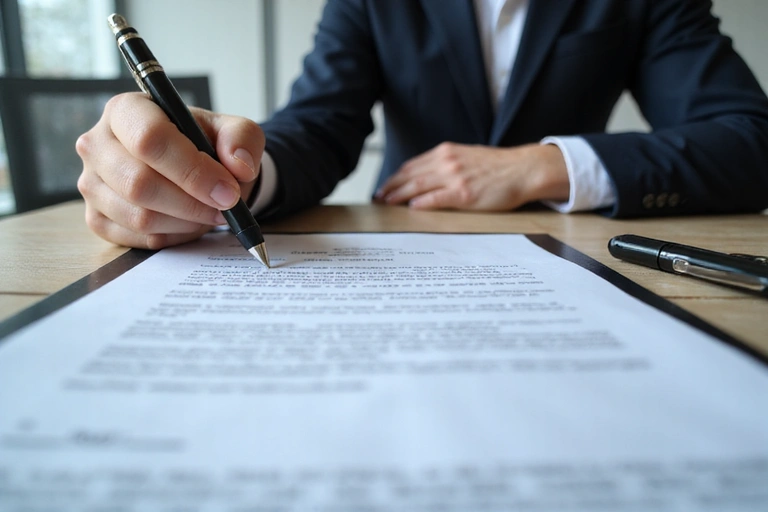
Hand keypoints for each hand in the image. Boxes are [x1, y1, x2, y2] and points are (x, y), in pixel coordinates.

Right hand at [76, 92, 264, 248]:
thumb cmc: (206, 144)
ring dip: (185, 222)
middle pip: (139, 183)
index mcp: (127, 110)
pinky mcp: (96, 218)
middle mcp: (97, 144)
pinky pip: (136, 238)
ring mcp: (91, 183)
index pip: (149, 139)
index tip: (227, 191)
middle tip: (225, 207)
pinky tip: (187, 222)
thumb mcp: (233, 131)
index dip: (192, 170)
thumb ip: (241, 139)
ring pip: (139, 216)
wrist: (194, 168)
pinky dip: (172, 236)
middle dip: (191, 203)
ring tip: (209, 212)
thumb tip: (238, 165)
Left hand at [374, 142, 569, 210]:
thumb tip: (425, 176)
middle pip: (409, 175)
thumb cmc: (498, 167)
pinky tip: (411, 208)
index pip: (412, 165)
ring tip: (387, 203)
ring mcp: (455, 177)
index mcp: (446, 152)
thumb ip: (445, 164)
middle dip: (390, 187)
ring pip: (418, 186)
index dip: (395, 177)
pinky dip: (421, 203)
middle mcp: (447, 161)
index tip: (384, 187)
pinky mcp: (465, 193)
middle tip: (377, 198)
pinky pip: (436, 198)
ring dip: (399, 196)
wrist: (523, 170)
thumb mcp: (467, 157)